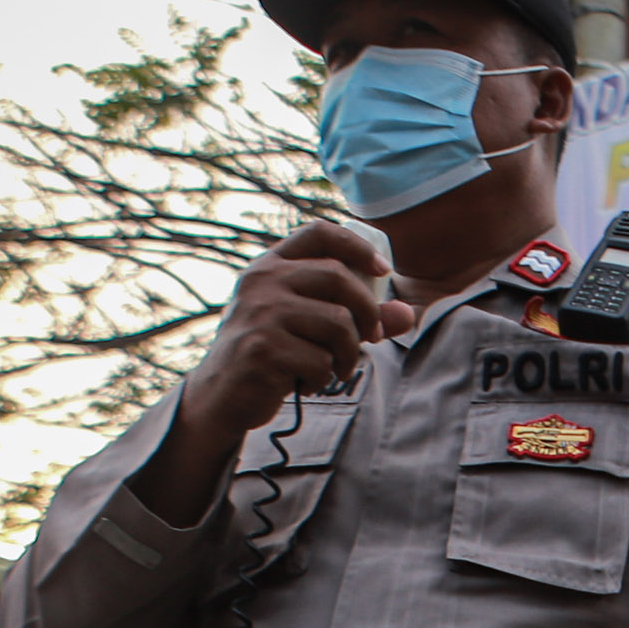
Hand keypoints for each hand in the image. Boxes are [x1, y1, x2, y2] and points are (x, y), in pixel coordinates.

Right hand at [137, 220, 413, 520]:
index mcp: (270, 266)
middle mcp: (262, 281)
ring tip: (336, 367)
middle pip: (339, 277)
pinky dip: (324, 378)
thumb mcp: (310, 328)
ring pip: (338, 322)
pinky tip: (306, 382)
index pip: (318, 232)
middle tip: (370, 338)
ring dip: (349, 353)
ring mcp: (260, 313)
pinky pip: (321, 360)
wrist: (221, 395)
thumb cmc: (272, 355)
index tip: (382, 270)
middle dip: (367, 312)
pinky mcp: (263, 349)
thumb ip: (357, 318)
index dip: (357, 245)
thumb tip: (407, 314)